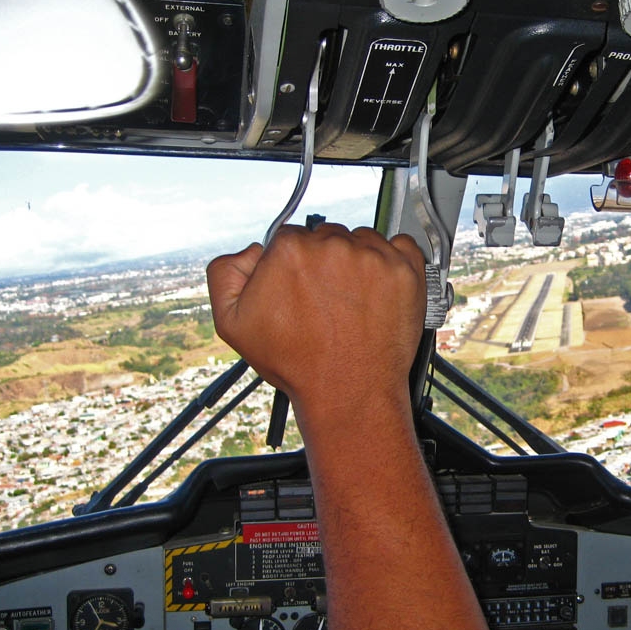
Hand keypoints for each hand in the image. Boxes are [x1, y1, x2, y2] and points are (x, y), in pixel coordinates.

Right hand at [206, 225, 426, 418]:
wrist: (348, 393)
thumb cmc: (296, 363)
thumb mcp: (232, 323)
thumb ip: (225, 273)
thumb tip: (253, 250)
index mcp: (291, 250)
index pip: (292, 236)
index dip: (295, 263)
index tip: (302, 285)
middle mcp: (333, 246)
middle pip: (328, 236)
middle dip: (326, 260)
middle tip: (328, 297)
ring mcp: (373, 257)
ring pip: (363, 240)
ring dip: (360, 260)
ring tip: (355, 300)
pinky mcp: (405, 270)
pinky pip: (402, 246)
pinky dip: (395, 261)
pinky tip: (382, 288)